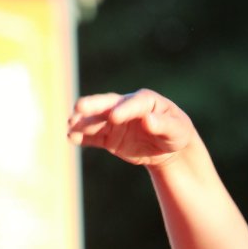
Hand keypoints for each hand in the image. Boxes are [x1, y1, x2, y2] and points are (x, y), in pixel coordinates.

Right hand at [67, 89, 193, 166]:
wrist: (168, 147)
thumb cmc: (176, 132)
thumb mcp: (177, 129)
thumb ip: (163, 124)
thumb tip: (148, 119)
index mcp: (145, 100)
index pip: (133, 103)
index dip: (124, 110)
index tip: (115, 118)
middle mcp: (126, 107)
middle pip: (107, 104)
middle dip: (93, 105)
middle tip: (79, 107)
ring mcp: (115, 122)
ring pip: (96, 120)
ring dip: (83, 122)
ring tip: (70, 125)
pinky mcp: (109, 137)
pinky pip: (94, 137)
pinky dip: (82, 137)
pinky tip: (71, 137)